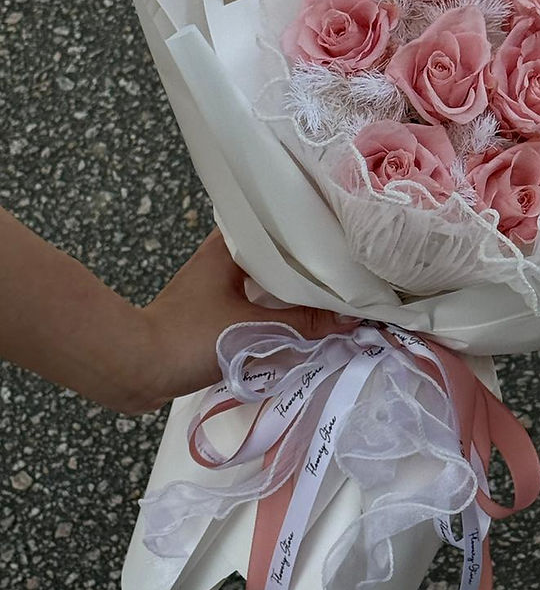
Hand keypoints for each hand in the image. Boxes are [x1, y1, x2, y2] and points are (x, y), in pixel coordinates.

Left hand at [136, 229, 341, 413]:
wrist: (136, 367)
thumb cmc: (191, 337)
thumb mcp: (255, 329)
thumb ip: (305, 323)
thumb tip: (353, 317)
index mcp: (229, 244)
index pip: (278, 222)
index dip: (312, 228)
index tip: (343, 235)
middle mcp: (222, 254)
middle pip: (276, 249)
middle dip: (308, 260)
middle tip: (346, 265)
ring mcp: (215, 280)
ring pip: (266, 274)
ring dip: (293, 284)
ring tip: (332, 288)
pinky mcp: (211, 306)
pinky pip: (254, 295)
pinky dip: (277, 303)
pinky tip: (301, 314)